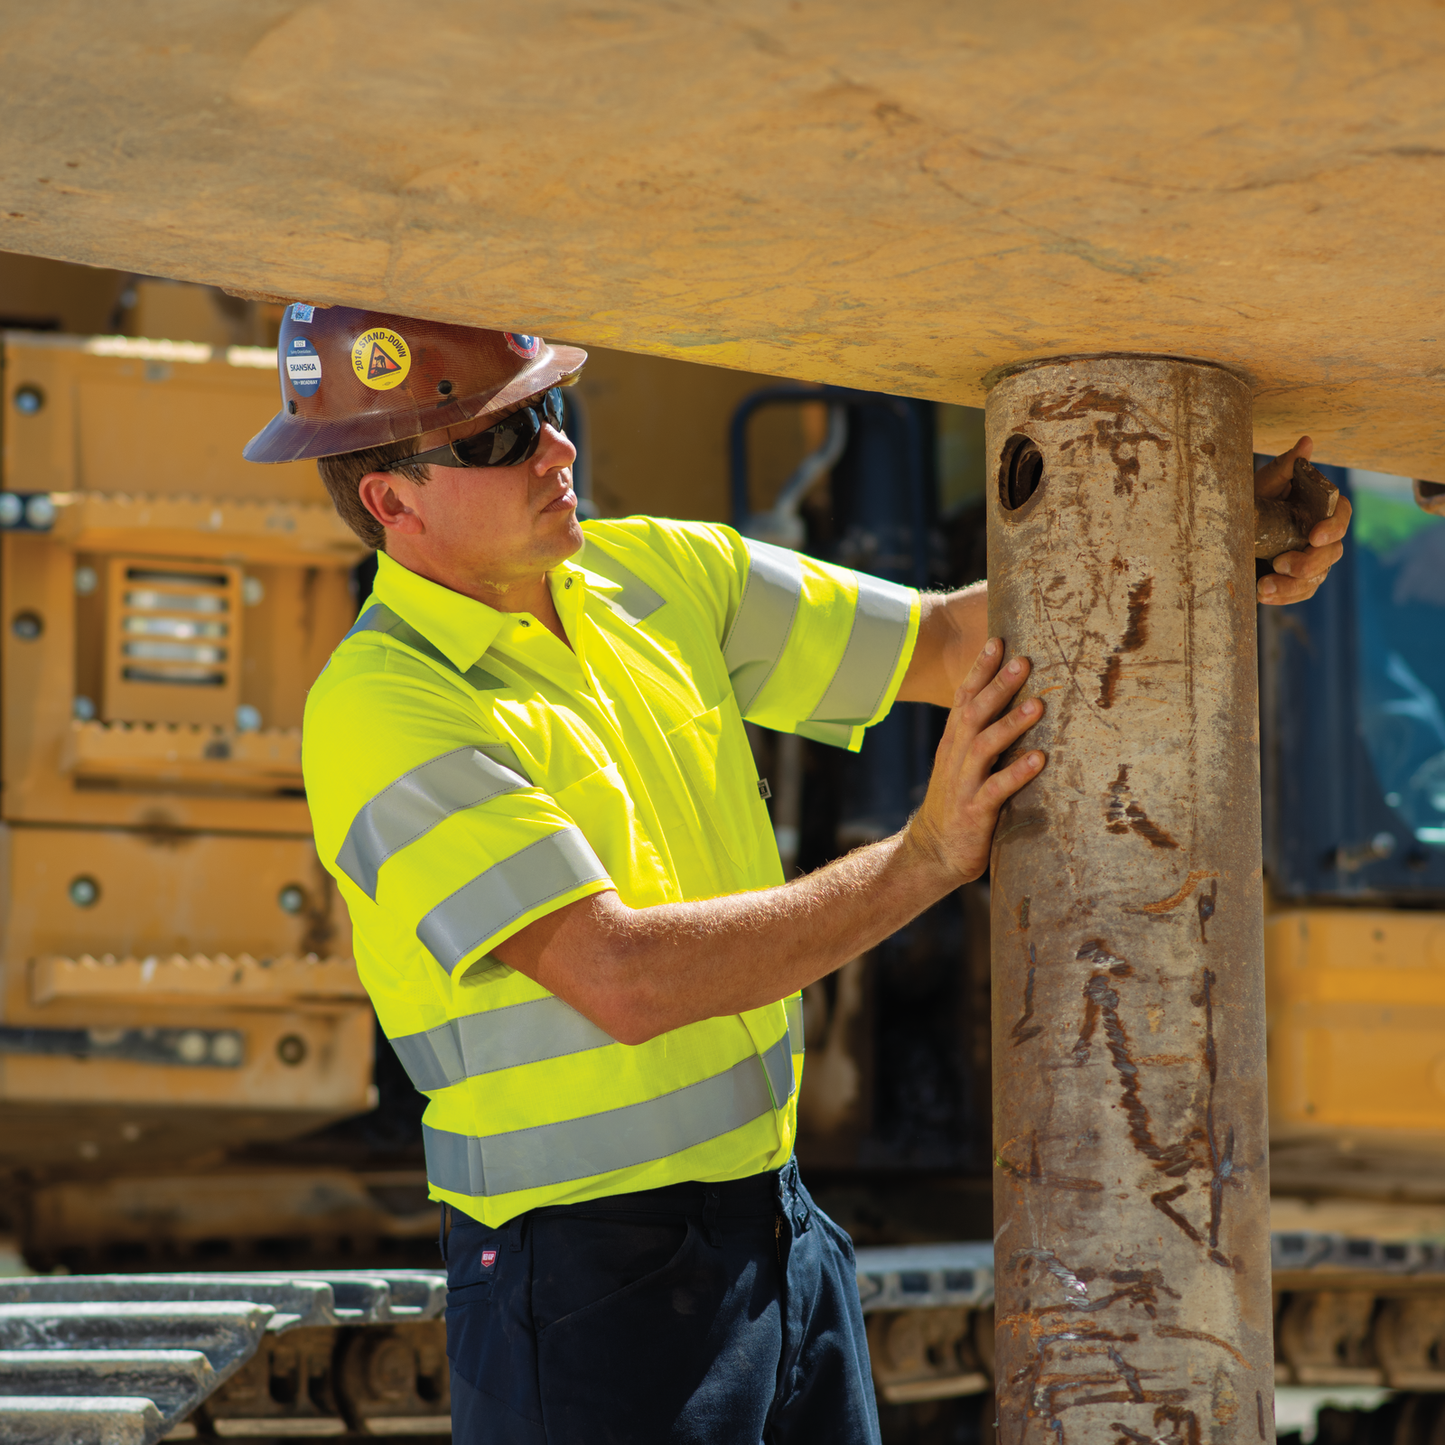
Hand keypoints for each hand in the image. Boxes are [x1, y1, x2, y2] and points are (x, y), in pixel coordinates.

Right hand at [906, 639, 1043, 884]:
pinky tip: (1039, 759)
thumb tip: (1014, 704)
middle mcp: (957, 757)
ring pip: (984, 745)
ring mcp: (964, 783)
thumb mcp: (964, 765)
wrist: (934, 852)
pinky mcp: (975, 811)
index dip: (980, 670)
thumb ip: (982, 737)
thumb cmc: (959, 803)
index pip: (964, 698)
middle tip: (1023, 661)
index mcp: (954, 743)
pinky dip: (1017, 772)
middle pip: (974, 713)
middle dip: (998, 685)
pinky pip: (997, 789)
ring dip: (1011, 723)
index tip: (997, 641)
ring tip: (1037, 705)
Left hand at [1254, 435, 1352, 605]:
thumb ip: (1285, 466)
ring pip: (1316, 578)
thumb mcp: (1264, 483)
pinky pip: (1299, 593)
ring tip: (1265, 586)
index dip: (1334, 527)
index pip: (1341, 516)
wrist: (1226, 528)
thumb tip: (1306, 442)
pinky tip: (1262, 595)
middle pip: (1332, 554)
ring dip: (1292, 585)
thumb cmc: (1252, 499)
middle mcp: (1321, 535)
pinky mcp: (1295, 580)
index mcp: (1320, 508)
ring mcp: (1310, 560)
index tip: (1315, 536)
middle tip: (1281, 563)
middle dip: (1310, 562)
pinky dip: (1282, 597)